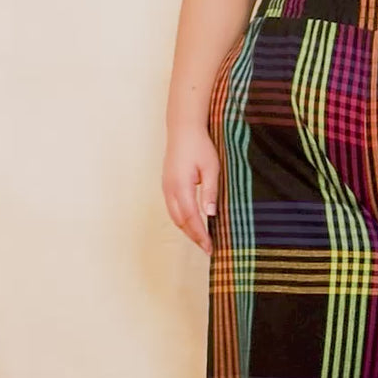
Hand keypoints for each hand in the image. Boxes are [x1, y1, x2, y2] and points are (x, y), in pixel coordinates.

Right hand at [162, 125, 220, 253]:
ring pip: (174, 217)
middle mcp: (170, 190)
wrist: (183, 129)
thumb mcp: (211, 168)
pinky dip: (182, 220)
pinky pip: (172, 209)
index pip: (191, 218)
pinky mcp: (167, 185)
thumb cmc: (200, 146)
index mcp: (181, 186)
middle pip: (180, 221)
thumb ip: (210, 191)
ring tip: (202, 240)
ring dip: (187, 230)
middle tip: (207, 248)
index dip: (200, 235)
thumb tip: (211, 214)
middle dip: (194, 236)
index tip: (210, 247)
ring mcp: (166, 188)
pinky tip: (193, 224)